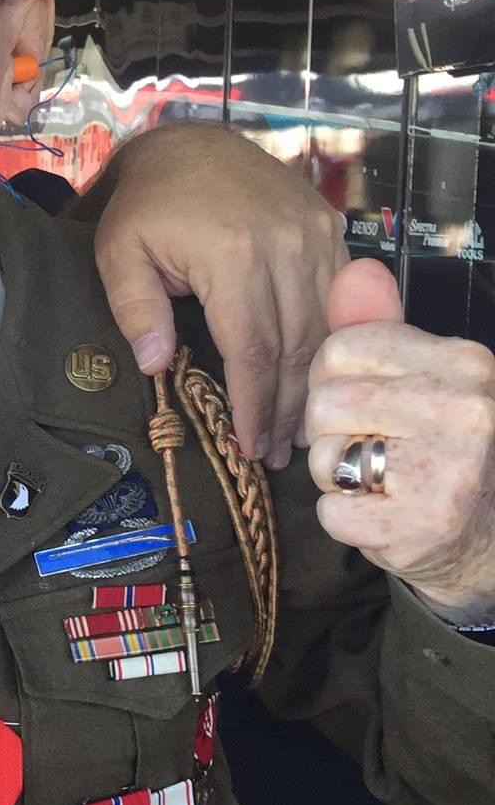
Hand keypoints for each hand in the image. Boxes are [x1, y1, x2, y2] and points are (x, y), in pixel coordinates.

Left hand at [90, 122, 345, 466]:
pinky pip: (337, 295)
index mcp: (234, 255)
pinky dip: (331, 339)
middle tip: (277, 454)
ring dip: (313, 381)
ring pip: (324, 325)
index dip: (254, 404)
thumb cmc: (145, 206)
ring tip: (297, 430)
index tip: (249, 447)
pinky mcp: (328, 226)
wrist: (186, 143)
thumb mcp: (119, 254)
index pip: (254, 349)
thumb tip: (157, 368)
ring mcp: (315, 233)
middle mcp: (286, 245)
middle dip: (288, 407)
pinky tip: (318, 375)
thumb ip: (136, 311)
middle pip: (297, 345)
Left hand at [305, 258, 494, 623]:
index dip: (331, 379)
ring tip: (381, 480)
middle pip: (326, 402)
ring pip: (325, 457)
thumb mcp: (424, 378)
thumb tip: (356, 272)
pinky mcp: (422, 524)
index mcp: (462, 362)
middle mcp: (463, 408)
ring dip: (336, 475)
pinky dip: (346, 520)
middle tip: (373, 448)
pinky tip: (385, 515)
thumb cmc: (443, 449)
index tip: (362, 402)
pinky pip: (331, 511)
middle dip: (330, 432)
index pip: (343, 348)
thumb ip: (381, 328)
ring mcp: (448, 469)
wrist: (488, 532)